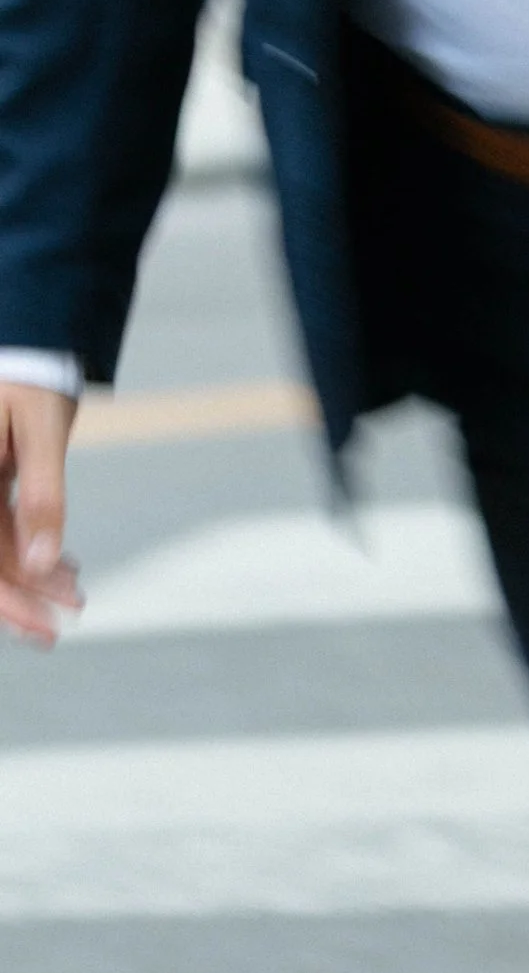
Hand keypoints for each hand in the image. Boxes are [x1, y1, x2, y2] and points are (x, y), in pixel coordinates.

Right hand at [0, 381, 79, 644]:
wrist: (26, 342)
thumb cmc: (32, 377)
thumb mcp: (43, 433)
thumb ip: (43, 498)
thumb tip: (43, 563)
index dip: (11, 601)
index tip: (46, 630)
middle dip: (26, 596)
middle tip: (73, 613)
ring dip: (35, 575)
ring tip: (77, 592)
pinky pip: (2, 530)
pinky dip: (33, 549)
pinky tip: (63, 564)